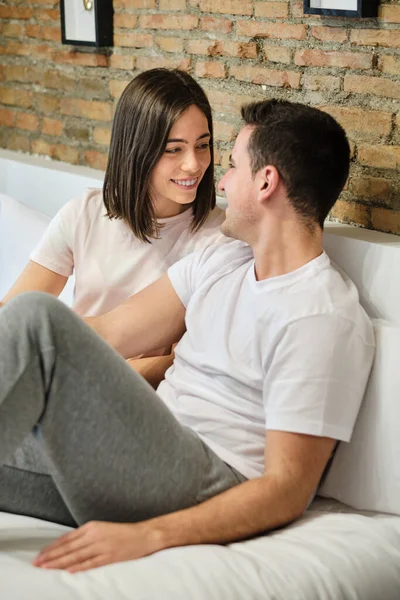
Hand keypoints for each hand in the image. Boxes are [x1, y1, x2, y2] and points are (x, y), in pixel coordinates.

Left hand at [33, 520, 164, 572]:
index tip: (41, 554)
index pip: (67, 538)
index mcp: (92, 526)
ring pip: (76, 556)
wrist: (144, 535)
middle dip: (51, 556)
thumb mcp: (102, 529)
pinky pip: (90, 564)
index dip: (52, 547)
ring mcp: (102, 546)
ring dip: (59, 563)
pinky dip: (78, 568)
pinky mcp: (110, 556)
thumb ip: (86, 536)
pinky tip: (68, 572)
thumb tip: (68, 545)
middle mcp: (95, 535)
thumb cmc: (123, 533)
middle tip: (37, 563)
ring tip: (46, 568)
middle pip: (68, 547)